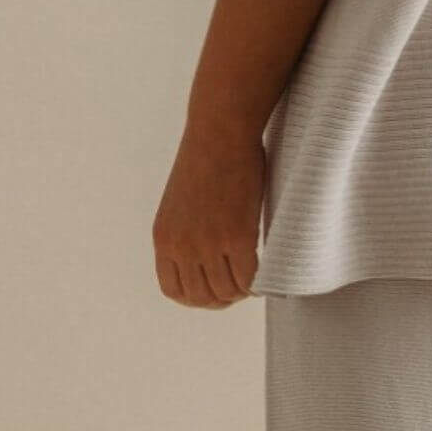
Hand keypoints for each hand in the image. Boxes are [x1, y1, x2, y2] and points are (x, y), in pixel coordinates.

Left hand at [152, 120, 265, 307]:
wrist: (220, 132)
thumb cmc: (208, 156)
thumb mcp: (182, 201)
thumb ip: (188, 231)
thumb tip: (208, 253)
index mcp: (164, 237)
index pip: (173, 289)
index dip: (196, 297)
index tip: (214, 291)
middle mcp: (181, 246)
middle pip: (201, 296)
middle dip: (223, 299)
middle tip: (241, 288)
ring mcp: (208, 244)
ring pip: (226, 292)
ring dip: (242, 292)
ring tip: (255, 280)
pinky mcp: (237, 236)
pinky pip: (248, 278)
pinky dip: (258, 283)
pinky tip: (266, 273)